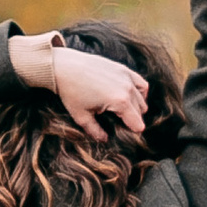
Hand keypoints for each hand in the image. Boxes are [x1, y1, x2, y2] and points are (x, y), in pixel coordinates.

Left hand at [13, 29, 149, 137]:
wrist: (64, 66)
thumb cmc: (71, 91)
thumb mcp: (81, 117)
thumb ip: (95, 131)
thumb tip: (104, 140)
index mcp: (120, 101)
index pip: (137, 124)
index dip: (132, 132)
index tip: (122, 134)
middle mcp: (128, 88)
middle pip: (141, 112)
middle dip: (132, 120)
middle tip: (118, 124)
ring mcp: (127, 76)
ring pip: (142, 99)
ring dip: (136, 107)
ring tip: (122, 111)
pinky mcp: (123, 69)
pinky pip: (141, 83)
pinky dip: (139, 92)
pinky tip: (129, 97)